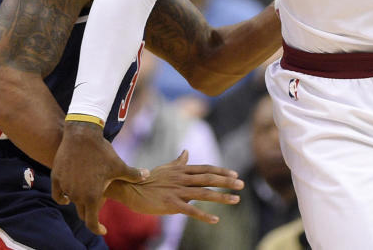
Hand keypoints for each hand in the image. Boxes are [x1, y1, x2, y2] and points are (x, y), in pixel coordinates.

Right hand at [51, 122, 148, 235]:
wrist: (82, 134)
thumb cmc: (102, 151)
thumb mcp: (119, 165)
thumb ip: (133, 174)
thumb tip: (147, 175)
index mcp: (91, 197)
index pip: (92, 223)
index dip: (98, 229)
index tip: (104, 230)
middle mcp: (76, 195)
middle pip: (82, 213)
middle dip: (90, 213)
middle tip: (98, 208)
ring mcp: (65, 187)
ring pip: (71, 202)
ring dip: (79, 202)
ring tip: (88, 194)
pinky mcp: (56, 178)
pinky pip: (58, 194)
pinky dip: (63, 197)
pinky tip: (68, 195)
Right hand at [105, 150, 243, 223]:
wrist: (130, 188)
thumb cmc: (147, 178)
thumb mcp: (166, 168)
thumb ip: (178, 161)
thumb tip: (186, 151)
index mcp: (181, 170)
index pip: (206, 169)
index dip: (221, 171)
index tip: (235, 173)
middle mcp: (182, 178)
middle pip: (209, 179)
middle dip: (227, 182)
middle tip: (242, 184)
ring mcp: (177, 191)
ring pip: (204, 193)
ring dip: (221, 197)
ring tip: (236, 200)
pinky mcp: (171, 204)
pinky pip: (190, 210)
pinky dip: (204, 215)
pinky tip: (216, 220)